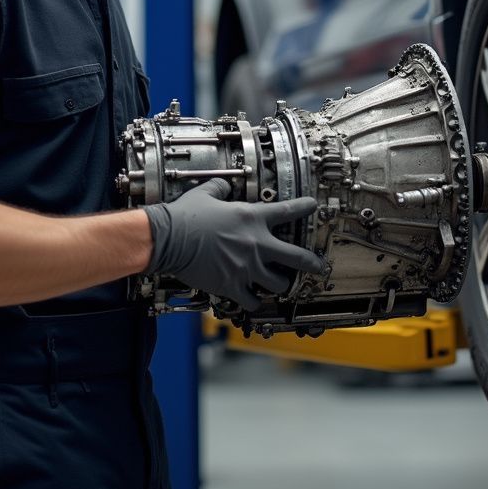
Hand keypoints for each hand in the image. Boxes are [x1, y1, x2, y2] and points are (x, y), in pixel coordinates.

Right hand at [144, 178, 324, 310]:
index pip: (288, 211)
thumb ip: (221, 190)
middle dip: (312, 263)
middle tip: (319, 266)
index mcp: (252, 218)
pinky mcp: (232, 285)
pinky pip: (253, 300)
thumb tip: (224, 188)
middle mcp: (256, 243)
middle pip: (296, 257)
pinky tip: (253, 299)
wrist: (169, 238)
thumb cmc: (186, 216)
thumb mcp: (206, 193)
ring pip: (278, 283)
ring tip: (280, 283)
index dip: (304, 207)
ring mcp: (246, 267)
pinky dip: (254, 301)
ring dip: (280, 283)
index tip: (313, 206)